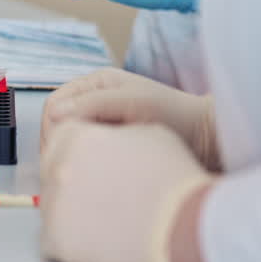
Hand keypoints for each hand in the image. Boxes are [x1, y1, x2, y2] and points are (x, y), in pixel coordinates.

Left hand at [40, 120, 214, 261]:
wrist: (187, 228)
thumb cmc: (174, 179)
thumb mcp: (149, 133)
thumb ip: (114, 132)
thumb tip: (100, 137)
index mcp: (75, 138)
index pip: (61, 139)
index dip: (82, 152)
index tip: (96, 165)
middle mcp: (58, 169)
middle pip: (54, 172)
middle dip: (75, 181)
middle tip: (103, 195)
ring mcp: (54, 207)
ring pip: (52, 206)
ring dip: (73, 211)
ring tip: (107, 219)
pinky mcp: (56, 242)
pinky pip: (52, 239)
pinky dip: (72, 241)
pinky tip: (99, 239)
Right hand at [41, 68, 218, 170]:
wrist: (208, 139)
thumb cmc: (175, 115)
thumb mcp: (133, 103)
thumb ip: (94, 104)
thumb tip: (55, 114)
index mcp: (95, 84)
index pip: (54, 105)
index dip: (52, 130)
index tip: (61, 156)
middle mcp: (94, 100)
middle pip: (57, 126)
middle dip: (60, 147)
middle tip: (69, 172)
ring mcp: (102, 122)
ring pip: (69, 142)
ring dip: (72, 158)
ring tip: (83, 176)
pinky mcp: (110, 144)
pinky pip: (85, 154)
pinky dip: (85, 165)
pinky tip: (93, 177)